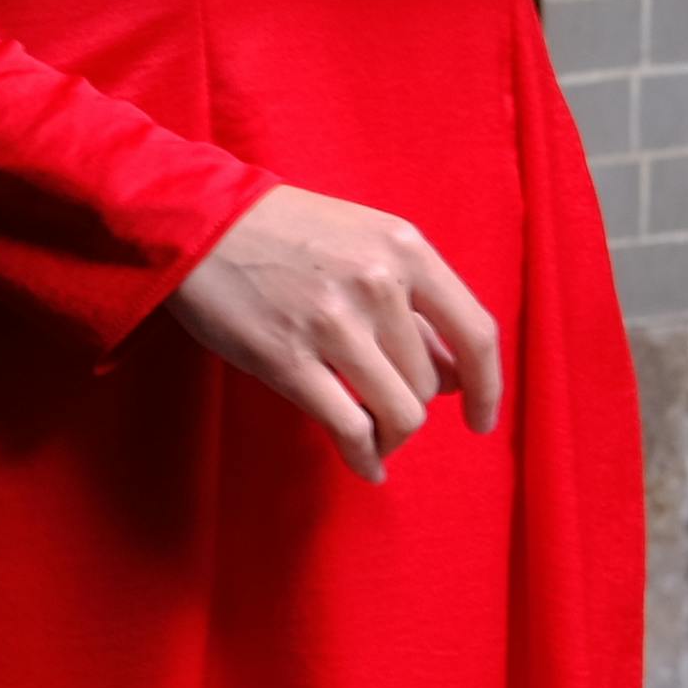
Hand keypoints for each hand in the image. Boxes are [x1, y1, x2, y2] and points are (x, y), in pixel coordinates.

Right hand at [171, 184, 504, 479]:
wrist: (199, 221)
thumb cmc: (285, 231)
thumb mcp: (363, 240)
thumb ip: (412, 299)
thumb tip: (456, 373)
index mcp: (405, 248)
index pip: (476, 333)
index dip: (489, 387)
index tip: (482, 419)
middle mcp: (378, 283)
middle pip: (431, 384)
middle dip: (413, 405)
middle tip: (385, 405)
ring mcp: (334, 324)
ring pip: (401, 413)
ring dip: (391, 436)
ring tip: (373, 437)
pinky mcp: (290, 360)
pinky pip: (350, 429)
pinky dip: (364, 458)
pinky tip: (365, 466)